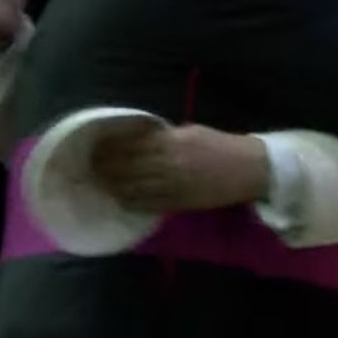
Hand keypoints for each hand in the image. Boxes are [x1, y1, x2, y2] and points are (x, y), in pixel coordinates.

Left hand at [90, 124, 270, 212]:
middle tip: (89, 166)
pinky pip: (150, 205)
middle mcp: (170, 164)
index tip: (96, 146)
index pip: (133, 144)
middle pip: (129, 167)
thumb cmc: (220, 146)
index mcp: (173, 141)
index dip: (112, 147)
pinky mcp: (180, 203)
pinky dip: (132, 203)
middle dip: (106, 167)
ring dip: (114, 186)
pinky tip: (121, 200)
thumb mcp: (191, 131)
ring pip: (135, 187)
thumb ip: (164, 136)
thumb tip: (138, 139)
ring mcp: (174, 186)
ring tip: (99, 183)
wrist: (248, 170)